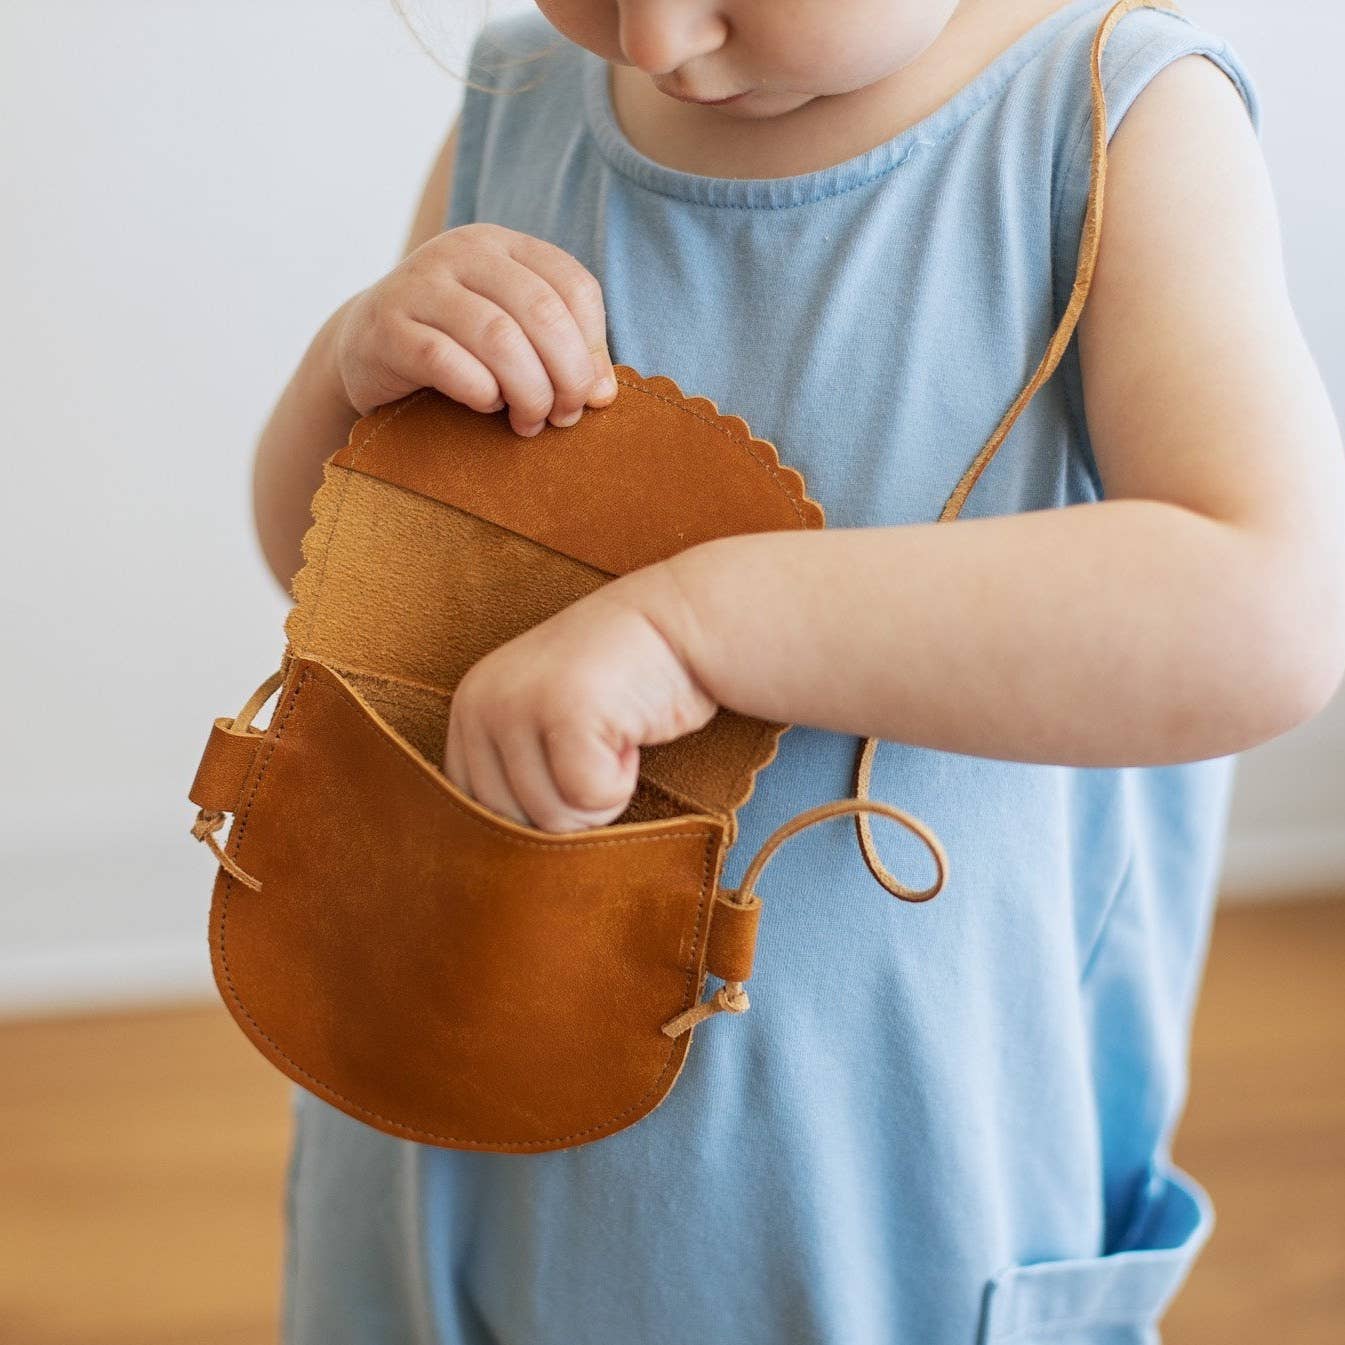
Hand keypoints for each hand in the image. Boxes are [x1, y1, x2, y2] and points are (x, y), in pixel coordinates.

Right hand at [333, 222, 618, 434]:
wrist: (365, 348)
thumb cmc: (455, 346)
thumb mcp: (513, 335)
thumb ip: (562, 352)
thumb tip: (604, 394)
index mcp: (502, 246)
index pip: (574, 285)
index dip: (593, 347)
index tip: (592, 394)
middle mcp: (461, 252)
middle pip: (543, 313)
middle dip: (566, 377)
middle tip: (564, 417)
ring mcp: (419, 284)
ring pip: (499, 338)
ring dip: (528, 392)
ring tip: (529, 422)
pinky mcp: (386, 327)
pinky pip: (446, 361)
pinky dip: (479, 394)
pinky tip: (485, 407)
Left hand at [443, 567, 718, 832]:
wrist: (681, 624)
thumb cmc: (623, 688)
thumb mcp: (546, 731)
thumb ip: (516, 779)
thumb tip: (506, 879)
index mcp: (468, 712)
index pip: (476, 816)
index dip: (535, 814)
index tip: (571, 764)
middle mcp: (479, 704)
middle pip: (514, 827)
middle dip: (571, 806)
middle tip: (597, 747)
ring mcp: (516, 704)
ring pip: (553, 818)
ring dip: (601, 791)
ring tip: (612, 732)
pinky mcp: (562, 708)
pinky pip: (589, 797)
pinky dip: (622, 779)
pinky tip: (627, 729)